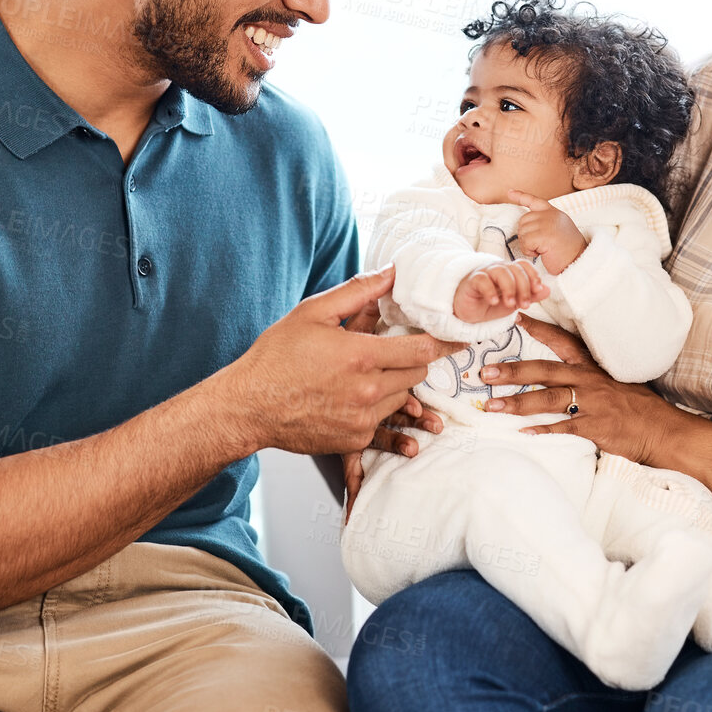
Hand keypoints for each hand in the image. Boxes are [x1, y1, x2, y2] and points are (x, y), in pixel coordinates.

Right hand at [217, 265, 462, 457]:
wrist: (248, 406)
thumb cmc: (277, 356)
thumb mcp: (313, 312)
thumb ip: (358, 292)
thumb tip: (392, 271)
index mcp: (361, 355)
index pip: (423, 348)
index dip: (446, 341)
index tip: (462, 336)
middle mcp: (368, 390)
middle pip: (417, 373)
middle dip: (414, 358)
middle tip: (396, 347)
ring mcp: (362, 419)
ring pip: (402, 397)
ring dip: (396, 383)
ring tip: (366, 372)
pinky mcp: (354, 440)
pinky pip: (384, 423)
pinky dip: (379, 408)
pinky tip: (357, 398)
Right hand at [453, 259, 547, 322]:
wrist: (468, 312)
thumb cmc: (490, 304)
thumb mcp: (514, 302)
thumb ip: (530, 296)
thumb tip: (548, 290)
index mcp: (509, 272)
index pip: (523, 265)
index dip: (533, 275)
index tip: (538, 290)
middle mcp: (498, 269)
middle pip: (514, 269)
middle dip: (523, 287)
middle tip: (525, 305)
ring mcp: (484, 273)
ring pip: (500, 271)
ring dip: (509, 288)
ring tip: (511, 304)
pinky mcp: (472, 281)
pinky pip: (482, 279)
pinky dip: (490, 291)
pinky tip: (494, 302)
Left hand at [478, 315, 671, 463]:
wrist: (663, 430)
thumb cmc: (639, 407)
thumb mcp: (616, 382)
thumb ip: (589, 376)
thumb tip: (564, 375)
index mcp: (593, 366)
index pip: (563, 341)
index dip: (539, 329)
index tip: (515, 318)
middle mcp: (590, 380)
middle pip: (545, 370)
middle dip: (513, 371)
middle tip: (486, 372)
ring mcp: (591, 404)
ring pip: (548, 399)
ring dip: (518, 402)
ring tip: (492, 406)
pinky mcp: (595, 427)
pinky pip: (563, 428)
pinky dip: (542, 430)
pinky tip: (523, 431)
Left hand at [508, 190, 586, 274]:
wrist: (579, 260)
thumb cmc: (566, 250)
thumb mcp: (557, 229)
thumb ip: (544, 222)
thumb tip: (526, 223)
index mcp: (554, 212)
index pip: (534, 201)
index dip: (520, 196)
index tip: (510, 192)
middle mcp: (550, 215)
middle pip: (523, 221)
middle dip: (526, 235)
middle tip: (539, 244)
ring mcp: (548, 223)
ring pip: (522, 232)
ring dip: (528, 245)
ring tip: (542, 249)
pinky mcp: (544, 235)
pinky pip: (525, 242)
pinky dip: (529, 251)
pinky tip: (541, 253)